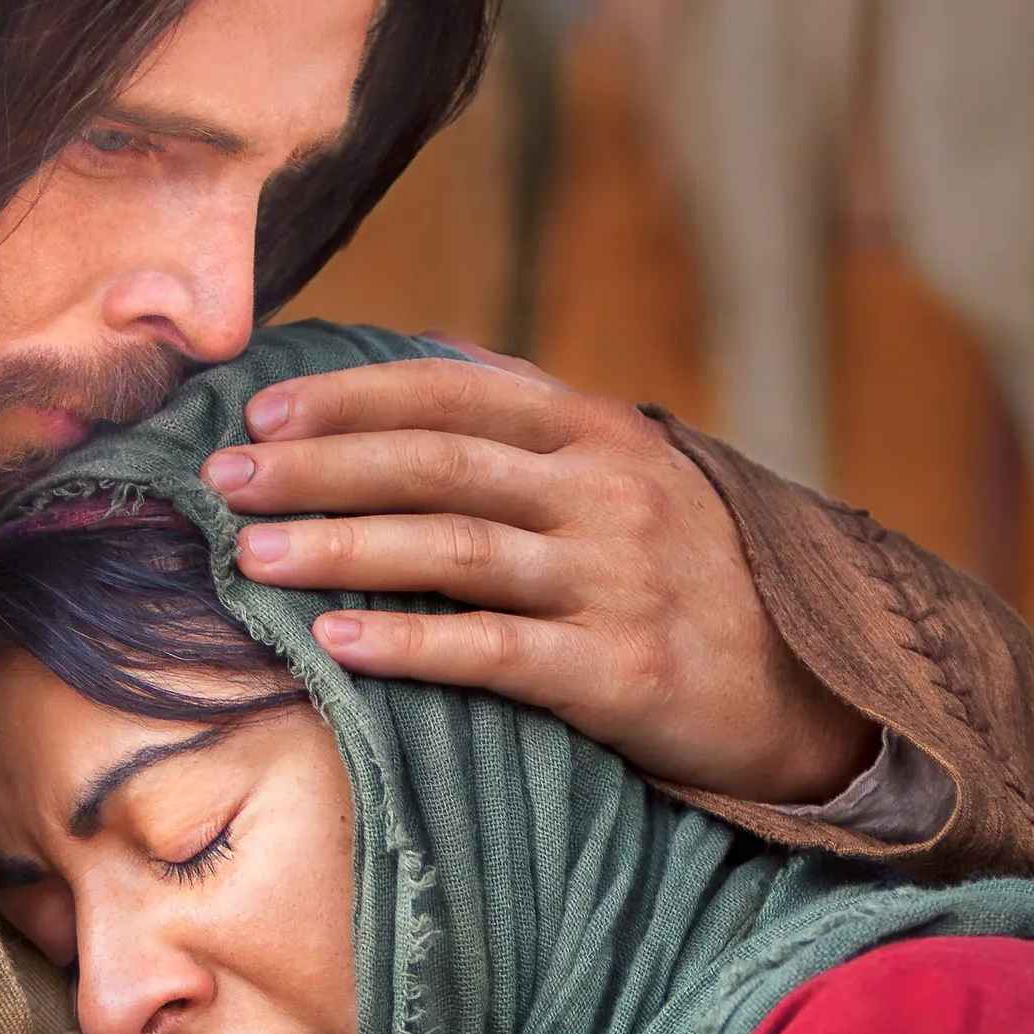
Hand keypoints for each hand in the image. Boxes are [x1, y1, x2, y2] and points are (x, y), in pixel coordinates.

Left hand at [197, 349, 876, 803]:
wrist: (811, 694)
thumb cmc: (693, 578)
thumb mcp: (633, 469)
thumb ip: (530, 408)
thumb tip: (421, 340)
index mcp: (603, 434)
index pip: (456, 393)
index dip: (353, 398)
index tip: (262, 414)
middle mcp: (611, 493)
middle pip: (438, 464)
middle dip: (319, 467)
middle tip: (222, 481)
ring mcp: (619, 580)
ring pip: (454, 550)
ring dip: (340, 548)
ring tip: (250, 556)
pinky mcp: (622, 671)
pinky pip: (494, 651)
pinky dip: (410, 643)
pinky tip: (334, 643)